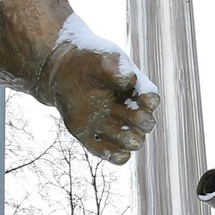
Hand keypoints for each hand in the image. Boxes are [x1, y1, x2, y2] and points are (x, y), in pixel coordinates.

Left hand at [50, 37, 159, 163]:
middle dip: (140, 120)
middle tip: (121, 109)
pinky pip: (114, 156)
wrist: (63, 73)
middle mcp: (129, 110)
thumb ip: (114, 68)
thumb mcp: (100, 58)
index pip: (151, 98)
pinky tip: (101, 141)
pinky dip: (114, 155)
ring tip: (113, 128)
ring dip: (129, 139)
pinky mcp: (95, 139)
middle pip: (147, 124)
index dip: (148, 100)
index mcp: (135, 89)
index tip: (137, 94)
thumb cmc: (88, 62)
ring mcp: (114, 126)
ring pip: (134, 142)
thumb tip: (128, 80)